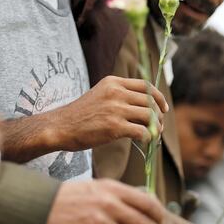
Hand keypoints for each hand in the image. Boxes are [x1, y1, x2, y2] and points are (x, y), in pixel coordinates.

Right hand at [42, 179, 166, 223]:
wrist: (39, 208)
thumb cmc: (67, 197)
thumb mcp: (94, 186)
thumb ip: (116, 194)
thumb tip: (139, 205)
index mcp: (112, 188)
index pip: (145, 201)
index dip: (158, 213)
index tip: (161, 220)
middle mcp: (109, 205)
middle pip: (143, 223)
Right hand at [49, 76, 167, 149]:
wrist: (60, 127)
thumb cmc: (80, 115)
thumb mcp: (100, 95)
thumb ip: (119, 96)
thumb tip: (145, 107)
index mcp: (113, 82)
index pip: (146, 86)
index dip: (158, 97)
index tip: (163, 108)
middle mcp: (116, 92)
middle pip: (150, 102)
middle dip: (159, 115)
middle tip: (159, 126)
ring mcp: (116, 109)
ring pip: (150, 116)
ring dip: (156, 127)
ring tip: (154, 134)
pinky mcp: (114, 127)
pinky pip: (142, 131)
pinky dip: (147, 137)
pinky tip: (144, 141)